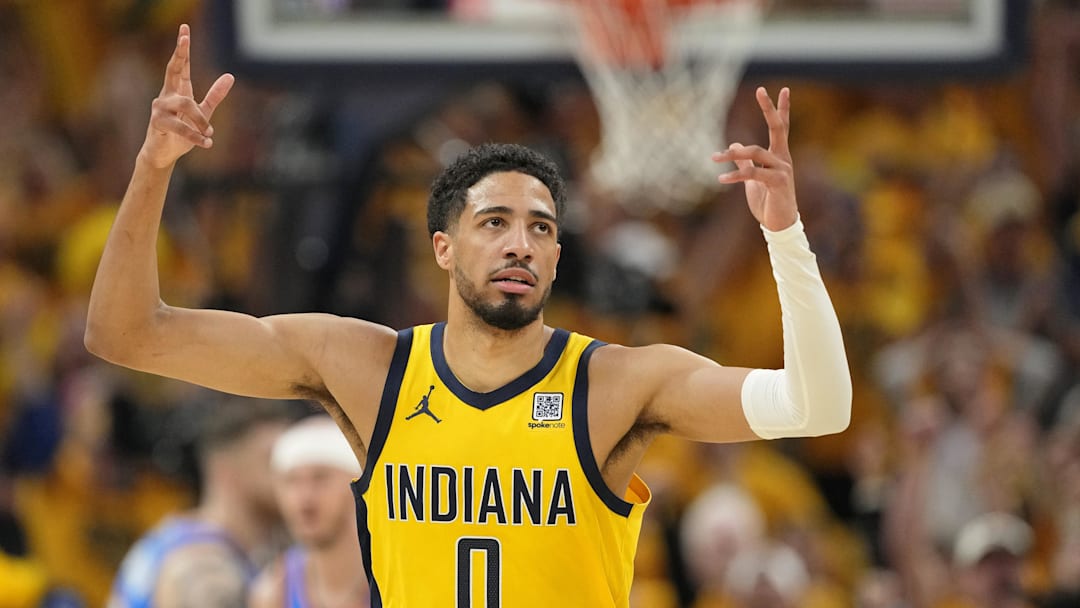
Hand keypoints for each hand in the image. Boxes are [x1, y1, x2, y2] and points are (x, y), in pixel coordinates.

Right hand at [141, 24, 234, 168]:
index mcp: (178, 90)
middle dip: (179, 53)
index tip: (185, 30)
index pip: (181, 65)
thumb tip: (230, 76)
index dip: (183, 48)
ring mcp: (160, 108)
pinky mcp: (158, 123)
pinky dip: (196, 136)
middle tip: (185, 36)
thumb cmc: (182, 132)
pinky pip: (181, 127)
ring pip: (186, 104)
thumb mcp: (203, 112)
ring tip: (209, 134)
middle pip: (173, 70)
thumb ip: (215, 95)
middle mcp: (167, 95)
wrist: (164, 154)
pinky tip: (207, 143)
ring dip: (201, 121)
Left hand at [712, 87, 796, 231]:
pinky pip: (753, 173)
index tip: (782, 89)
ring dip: (732, 153)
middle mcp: (783, 159)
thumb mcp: (753, 179)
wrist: (778, 224)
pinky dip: (735, 175)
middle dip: (769, 109)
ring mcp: (782, 169)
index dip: (781, 108)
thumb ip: (745, 161)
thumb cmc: (768, 201)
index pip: (781, 127)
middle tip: (760, 90)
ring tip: (714, 157)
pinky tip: (721, 178)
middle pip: (777, 127)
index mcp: (778, 156)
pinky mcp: (778, 182)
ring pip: (755, 152)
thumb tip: (734, 142)